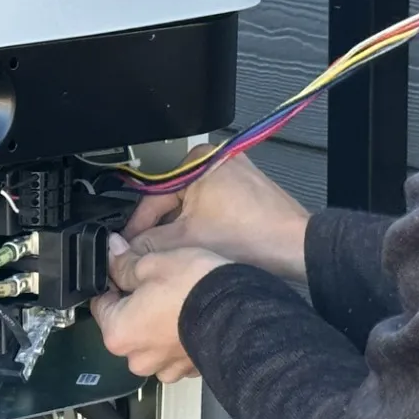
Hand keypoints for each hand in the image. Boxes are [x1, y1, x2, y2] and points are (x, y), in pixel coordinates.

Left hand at [91, 236, 229, 382]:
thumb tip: (113, 254)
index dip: (114, 283)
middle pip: (125, 325)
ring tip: (179, 299)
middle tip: (158, 282)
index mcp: (118, 333)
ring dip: (159, 322)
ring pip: (151, 340)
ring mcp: (166, 367)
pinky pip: (176, 350)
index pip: (101, 304)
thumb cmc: (196, 290)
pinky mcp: (189, 369)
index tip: (126, 271)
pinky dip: (181, 335)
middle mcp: (138, 358)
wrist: (241, 314)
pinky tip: (193, 316)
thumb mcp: (154, 263)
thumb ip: (126, 262)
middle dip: (137, 304)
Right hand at [121, 150, 309, 281]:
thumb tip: (122, 250)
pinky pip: (214, 209)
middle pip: (173, 202)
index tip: (126, 248)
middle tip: (147, 258)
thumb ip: (149, 244)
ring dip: (182, 233)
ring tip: (176, 258)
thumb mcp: (188, 241)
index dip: (137, 228)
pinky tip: (202, 250)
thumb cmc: (251, 236)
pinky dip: (205, 229)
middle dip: (161, 232)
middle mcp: (216, 159)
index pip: (154, 196)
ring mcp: (235, 174)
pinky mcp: (248, 191)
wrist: (296, 249)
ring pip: (193, 208)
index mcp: (198, 160)